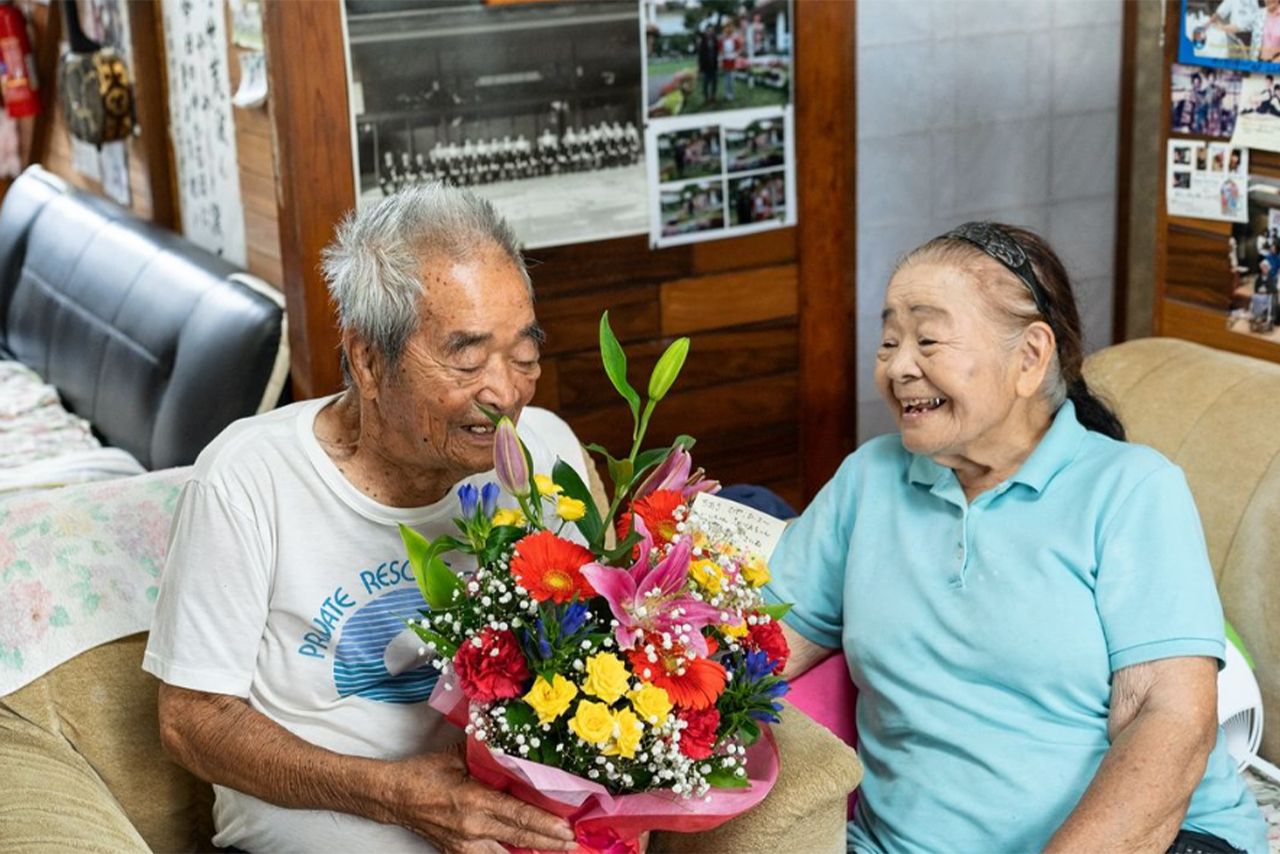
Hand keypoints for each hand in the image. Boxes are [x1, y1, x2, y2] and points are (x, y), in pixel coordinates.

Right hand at [387, 747, 576, 853]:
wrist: (393, 796)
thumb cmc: (424, 773)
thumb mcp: (457, 755)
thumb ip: (488, 755)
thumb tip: (514, 747)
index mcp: (473, 801)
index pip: (517, 815)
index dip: (545, 824)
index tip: (566, 828)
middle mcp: (472, 827)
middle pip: (518, 838)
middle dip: (548, 841)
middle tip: (572, 843)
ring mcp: (464, 844)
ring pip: (506, 853)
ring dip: (531, 851)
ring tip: (556, 850)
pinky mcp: (457, 851)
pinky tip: (524, 852)